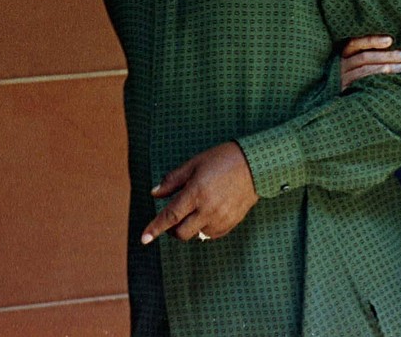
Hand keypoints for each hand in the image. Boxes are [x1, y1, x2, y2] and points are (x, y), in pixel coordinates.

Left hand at [141, 141, 259, 243]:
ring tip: (196, 211)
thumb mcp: (195, 163)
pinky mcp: (232, 222)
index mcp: (196, 192)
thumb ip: (173, 180)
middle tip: (175, 218)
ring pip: (197, 234)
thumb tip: (155, 193)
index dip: (155, 228)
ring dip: (190, 227)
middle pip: (181, 233)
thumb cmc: (223, 159)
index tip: (144, 239)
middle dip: (173, 229)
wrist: (257, 164)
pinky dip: (205, 228)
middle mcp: (208, 209)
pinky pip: (212, 234)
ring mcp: (221, 218)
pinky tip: (209, 214)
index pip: (170, 217)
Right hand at [340, 34, 400, 89]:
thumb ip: (371, 53)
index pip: (356, 43)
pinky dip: (380, 82)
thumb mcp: (358, 62)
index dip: (372, 41)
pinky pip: (364, 86)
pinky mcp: (346, 93)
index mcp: (344, 55)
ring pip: (367, 71)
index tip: (390, 40)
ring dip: (388, 68)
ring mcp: (343, 80)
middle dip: (388, 55)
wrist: (340, 106)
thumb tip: (395, 44)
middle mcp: (341, 66)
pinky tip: (395, 81)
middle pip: (364, 57)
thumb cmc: (357, 78)